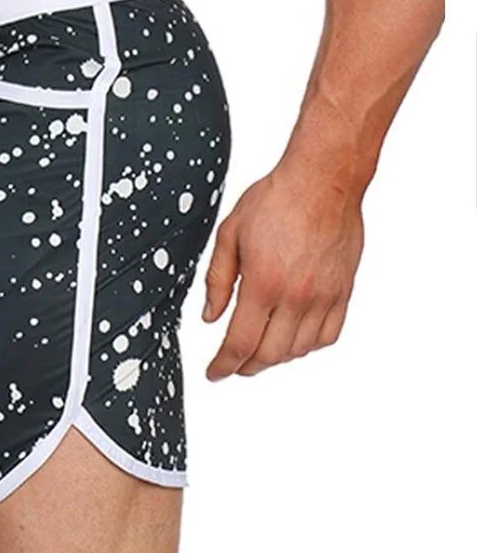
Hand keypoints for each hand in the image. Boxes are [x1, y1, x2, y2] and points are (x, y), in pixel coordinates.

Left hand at [202, 164, 364, 379]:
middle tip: (233, 365)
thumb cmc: (276, 200)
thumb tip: (210, 316)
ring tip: (260, 350)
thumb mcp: (230, 234)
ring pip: (299, 350)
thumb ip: (217, 279)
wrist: (323, 180)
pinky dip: (308, 346)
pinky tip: (294, 338)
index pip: (240, 343)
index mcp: (263, 283)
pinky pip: (328, 335)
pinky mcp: (343, 291)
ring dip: (275, 357)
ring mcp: (324, 296)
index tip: (215, 373)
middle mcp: (296, 296)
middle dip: (246, 366)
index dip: (224, 365)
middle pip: (269, 354)